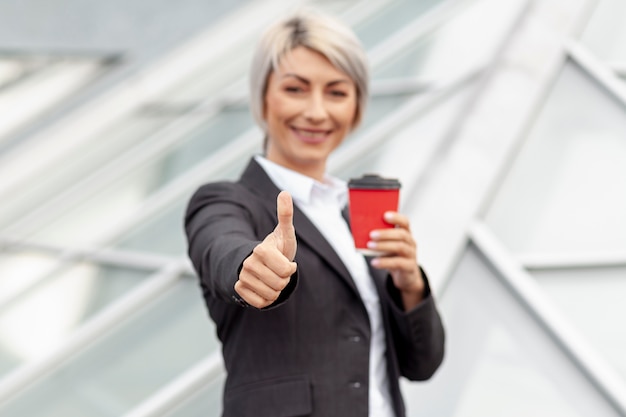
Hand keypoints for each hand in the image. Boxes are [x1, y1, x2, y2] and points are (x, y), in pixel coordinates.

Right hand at [235, 191, 297, 307]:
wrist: (261, 262)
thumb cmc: (278, 247)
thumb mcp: (285, 232)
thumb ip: (285, 214)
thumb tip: (284, 192)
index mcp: (261, 250)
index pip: (286, 270)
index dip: (291, 268)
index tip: (287, 262)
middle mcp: (248, 264)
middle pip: (280, 284)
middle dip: (284, 280)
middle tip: (279, 271)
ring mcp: (242, 277)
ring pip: (271, 295)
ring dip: (276, 290)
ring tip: (273, 279)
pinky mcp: (239, 290)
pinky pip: (260, 303)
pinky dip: (267, 299)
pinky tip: (265, 288)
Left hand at [368, 211, 424, 309]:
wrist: (405, 276)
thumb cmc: (393, 256)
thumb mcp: (387, 245)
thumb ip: (379, 238)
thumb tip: (360, 231)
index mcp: (405, 233)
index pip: (405, 222)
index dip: (396, 217)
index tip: (385, 215)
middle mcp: (410, 242)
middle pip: (402, 234)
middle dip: (386, 233)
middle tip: (371, 234)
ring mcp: (411, 254)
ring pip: (400, 247)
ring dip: (383, 245)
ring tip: (370, 246)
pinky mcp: (409, 267)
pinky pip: (398, 263)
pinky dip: (384, 262)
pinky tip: (374, 262)